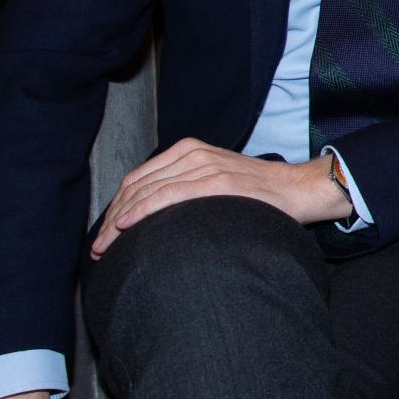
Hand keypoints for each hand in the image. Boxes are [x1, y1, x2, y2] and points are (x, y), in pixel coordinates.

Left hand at [90, 139, 352, 257]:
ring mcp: (204, 165)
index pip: (138, 178)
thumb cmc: (259, 194)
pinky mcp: (216, 181)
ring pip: (146, 190)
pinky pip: (167, 195)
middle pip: (136, 185)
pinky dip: (142, 211)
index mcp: (189, 150)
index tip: (105, 234)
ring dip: (119, 220)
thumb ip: (187, 188)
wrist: (298, 189)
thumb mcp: (217, 179)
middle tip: (99, 247)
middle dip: (111, 218)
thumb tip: (154, 217)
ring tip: (107, 247)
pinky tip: (126, 227)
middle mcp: (193, 153)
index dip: (115, 207)